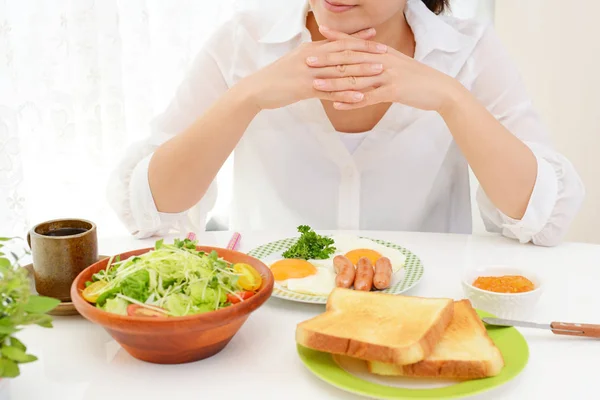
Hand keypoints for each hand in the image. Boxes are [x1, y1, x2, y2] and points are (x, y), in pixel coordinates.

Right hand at [241, 28, 388, 110]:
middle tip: (385, 54)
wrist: (257, 89)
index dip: (358, 40)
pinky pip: (330, 92)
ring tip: (380, 72)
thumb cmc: (277, 77)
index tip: (375, 38)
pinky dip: (347, 94)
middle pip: (343, 53)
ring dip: (362, 71)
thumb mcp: (296, 62)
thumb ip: (313, 57)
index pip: (338, 42)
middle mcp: (311, 58)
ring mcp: (308, 73)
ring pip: (340, 71)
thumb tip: (327, 54)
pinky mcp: (305, 89)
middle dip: (366, 53)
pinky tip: (361, 97)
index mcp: (310, 50)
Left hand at [307, 27, 460, 111]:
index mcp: (383, 53)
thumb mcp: (399, 64)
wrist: (441, 89)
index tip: (319, 33)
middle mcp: (383, 60)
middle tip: (307, 60)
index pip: (356, 43)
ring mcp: (388, 76)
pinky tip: (336, 105)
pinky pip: (367, 97)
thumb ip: (381, 60)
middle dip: (328, 59)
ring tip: (315, 85)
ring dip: (334, 82)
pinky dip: (351, 102)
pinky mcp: (393, 91)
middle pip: (351, 59)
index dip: (337, 38)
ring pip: (356, 79)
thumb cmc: (418, 79)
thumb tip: (367, 57)